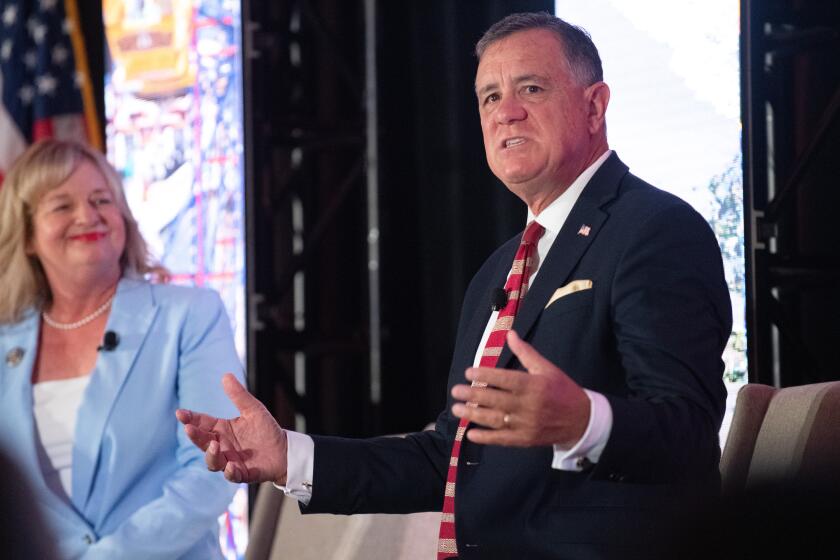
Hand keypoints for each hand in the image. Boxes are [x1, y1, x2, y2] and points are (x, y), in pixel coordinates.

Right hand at [176, 373, 287, 484]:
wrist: (284, 450)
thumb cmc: (266, 429)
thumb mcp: (253, 409)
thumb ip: (239, 395)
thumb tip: (226, 375)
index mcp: (222, 430)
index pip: (202, 423)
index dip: (190, 418)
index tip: (180, 412)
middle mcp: (222, 446)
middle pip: (203, 442)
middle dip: (195, 436)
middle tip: (189, 428)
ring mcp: (230, 461)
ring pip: (213, 461)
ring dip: (211, 454)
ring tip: (214, 444)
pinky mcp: (243, 473)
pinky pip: (233, 475)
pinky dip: (231, 472)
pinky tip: (232, 466)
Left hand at [451, 331, 589, 447]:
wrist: (582, 420)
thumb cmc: (561, 390)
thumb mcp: (546, 368)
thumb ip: (526, 352)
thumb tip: (510, 333)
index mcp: (533, 384)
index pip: (505, 379)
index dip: (485, 375)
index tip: (468, 372)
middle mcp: (528, 405)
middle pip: (496, 399)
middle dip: (474, 395)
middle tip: (456, 391)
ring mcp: (526, 424)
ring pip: (496, 420)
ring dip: (474, 415)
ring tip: (457, 409)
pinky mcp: (526, 439)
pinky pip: (503, 439)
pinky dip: (487, 438)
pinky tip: (471, 434)